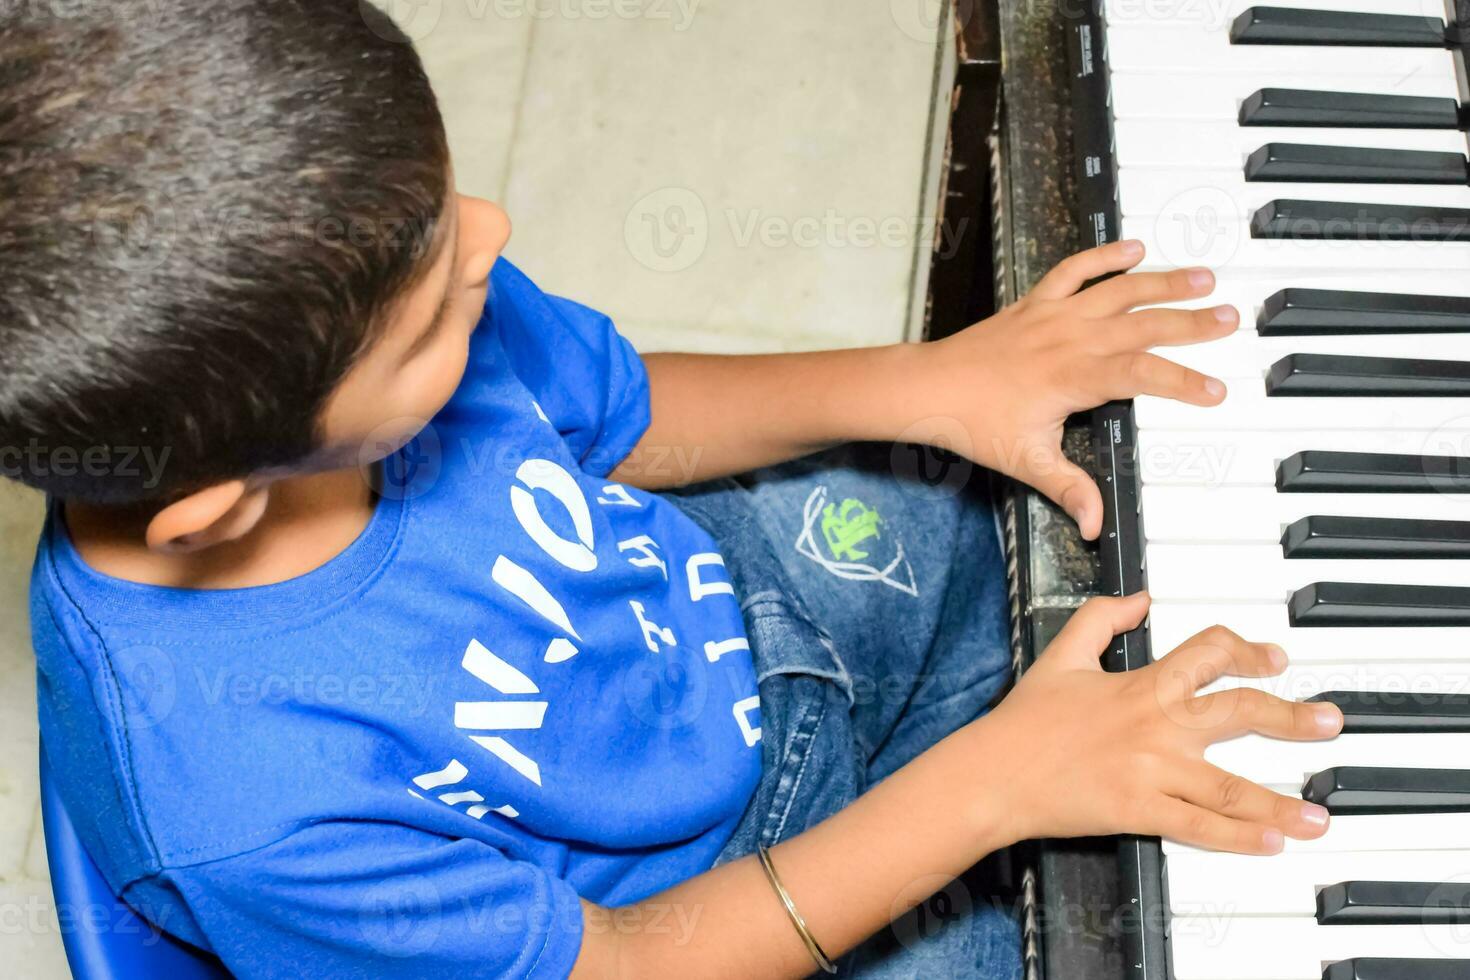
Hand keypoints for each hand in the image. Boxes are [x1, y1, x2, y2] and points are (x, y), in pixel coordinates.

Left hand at [922, 240, 1233, 538]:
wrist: (929, 388)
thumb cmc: (974, 423)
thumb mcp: (1026, 462)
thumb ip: (1068, 489)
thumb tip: (1095, 525)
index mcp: (1073, 378)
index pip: (1141, 376)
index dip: (1182, 381)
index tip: (1215, 391)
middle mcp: (1070, 339)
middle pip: (1141, 325)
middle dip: (1189, 322)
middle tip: (1229, 319)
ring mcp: (1054, 315)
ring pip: (1118, 291)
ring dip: (1162, 282)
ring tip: (1203, 277)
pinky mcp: (1036, 302)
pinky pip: (1075, 269)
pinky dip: (1104, 256)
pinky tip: (1135, 248)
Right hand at [975, 593, 1343, 853]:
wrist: (995, 774)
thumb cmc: (1025, 719)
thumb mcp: (1061, 654)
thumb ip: (1101, 618)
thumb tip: (1140, 598)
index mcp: (1141, 684)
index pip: (1209, 653)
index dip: (1247, 650)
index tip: (1272, 659)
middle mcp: (1156, 725)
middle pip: (1240, 713)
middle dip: (1291, 716)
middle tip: (1328, 721)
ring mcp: (1151, 771)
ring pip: (1231, 786)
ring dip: (1281, 802)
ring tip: (1318, 815)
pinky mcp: (1140, 811)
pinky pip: (1199, 827)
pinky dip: (1239, 838)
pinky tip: (1270, 843)